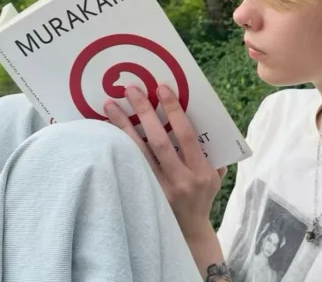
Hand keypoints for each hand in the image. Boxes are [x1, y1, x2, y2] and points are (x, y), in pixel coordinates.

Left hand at [104, 85, 226, 241]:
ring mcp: (159, 190)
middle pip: (159, 141)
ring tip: (109, 105)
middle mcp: (180, 181)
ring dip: (122, 126)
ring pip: (138, 153)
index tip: (161, 88)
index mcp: (201, 172)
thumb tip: (199, 117)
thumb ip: (210, 151)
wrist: (189, 232)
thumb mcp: (215, 175)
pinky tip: (106, 131)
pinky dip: (117, 147)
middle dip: (144, 112)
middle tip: (131, 90)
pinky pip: (128, 166)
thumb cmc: (203, 195)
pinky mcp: (143, 195)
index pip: (186, 135)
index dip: (173, 110)